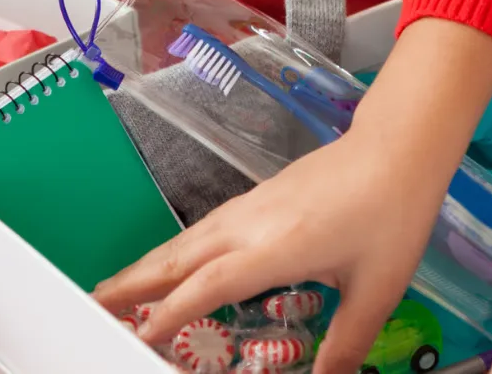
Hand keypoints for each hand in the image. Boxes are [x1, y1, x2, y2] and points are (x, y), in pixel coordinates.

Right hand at [92, 131, 447, 371]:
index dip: (170, 315)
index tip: (140, 337)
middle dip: (131, 284)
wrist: (398, 148)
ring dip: (147, 266)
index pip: (206, 286)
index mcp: (273, 248)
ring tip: (116, 288)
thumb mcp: (376, 290)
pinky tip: (172, 262)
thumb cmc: (390, 214)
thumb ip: (345, 344)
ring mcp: (249, 207)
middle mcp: (249, 225)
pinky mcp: (256, 198)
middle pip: (176, 258)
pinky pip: (201, 230)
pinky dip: (174, 251)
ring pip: (185, 241)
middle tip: (93, 306)